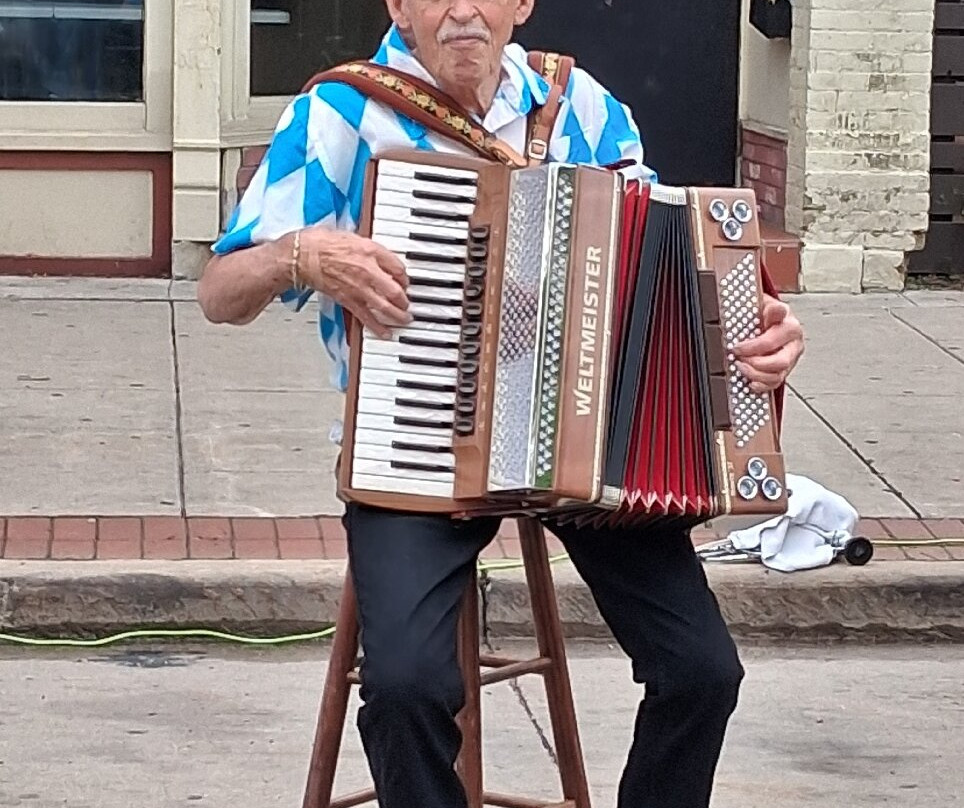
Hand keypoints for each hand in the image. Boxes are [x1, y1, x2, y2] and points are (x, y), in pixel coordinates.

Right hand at [295, 227, 411, 338]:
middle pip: (396, 290)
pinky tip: (386, 333)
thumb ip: (367, 247)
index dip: (404, 276)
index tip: (404, 280)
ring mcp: (359, 288)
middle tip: (408, 302)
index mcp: (370, 251)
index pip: (398, 267)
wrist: (301, 256)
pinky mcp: (348, 301)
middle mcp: (368, 270)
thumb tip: (377, 254)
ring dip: (398, 315)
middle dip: (405, 298)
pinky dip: (377, 327)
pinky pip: (366, 317)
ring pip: (386, 306)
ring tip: (405, 319)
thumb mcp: (351, 235)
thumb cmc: (320, 243)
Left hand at [732, 293, 803, 392]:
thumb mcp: (762, 303)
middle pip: (780, 360)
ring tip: (741, 367)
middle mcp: (794, 342)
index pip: (776, 338)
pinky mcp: (786, 369)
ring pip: (778, 374)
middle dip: (755, 362)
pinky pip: (776, 383)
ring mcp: (791, 357)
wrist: (772, 320)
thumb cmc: (766, 314)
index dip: (755, 344)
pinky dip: (762, 385)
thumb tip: (771, 308)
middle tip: (738, 357)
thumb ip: (765, 306)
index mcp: (789, 323)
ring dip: (756, 374)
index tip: (737, 346)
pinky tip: (751, 382)